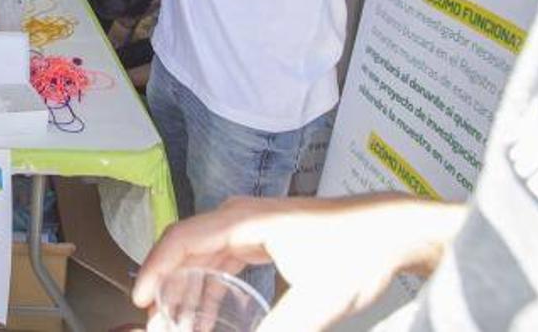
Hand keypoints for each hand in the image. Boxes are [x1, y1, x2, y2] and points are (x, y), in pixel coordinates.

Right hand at [133, 194, 463, 331]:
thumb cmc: (359, 253)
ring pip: (203, 256)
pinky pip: (222, 261)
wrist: (395, 229)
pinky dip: (209, 287)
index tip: (141, 302)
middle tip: (156, 324)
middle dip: (167, 287)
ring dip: (187, 291)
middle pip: (186, 248)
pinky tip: (206, 316)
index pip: (183, 239)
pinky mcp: (263, 237)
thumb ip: (279, 329)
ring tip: (177, 326)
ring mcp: (250, 225)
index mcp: (245, 220)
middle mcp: (240, 216)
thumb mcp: (319, 300)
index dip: (156, 269)